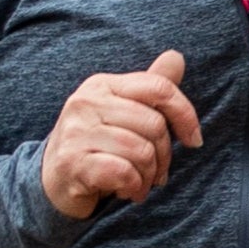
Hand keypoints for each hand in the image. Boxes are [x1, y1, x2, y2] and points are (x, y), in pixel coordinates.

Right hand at [39, 50, 202, 218]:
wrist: (54, 179)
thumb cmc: (98, 144)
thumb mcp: (123, 112)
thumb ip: (150, 88)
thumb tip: (176, 57)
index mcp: (103, 85)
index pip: (159, 88)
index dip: (186, 115)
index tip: (194, 140)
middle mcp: (86, 102)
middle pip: (155, 125)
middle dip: (164, 156)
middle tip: (156, 172)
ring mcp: (76, 131)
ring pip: (141, 152)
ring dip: (148, 176)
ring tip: (140, 183)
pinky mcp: (72, 161)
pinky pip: (123, 172)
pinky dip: (133, 187)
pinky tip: (126, 191)